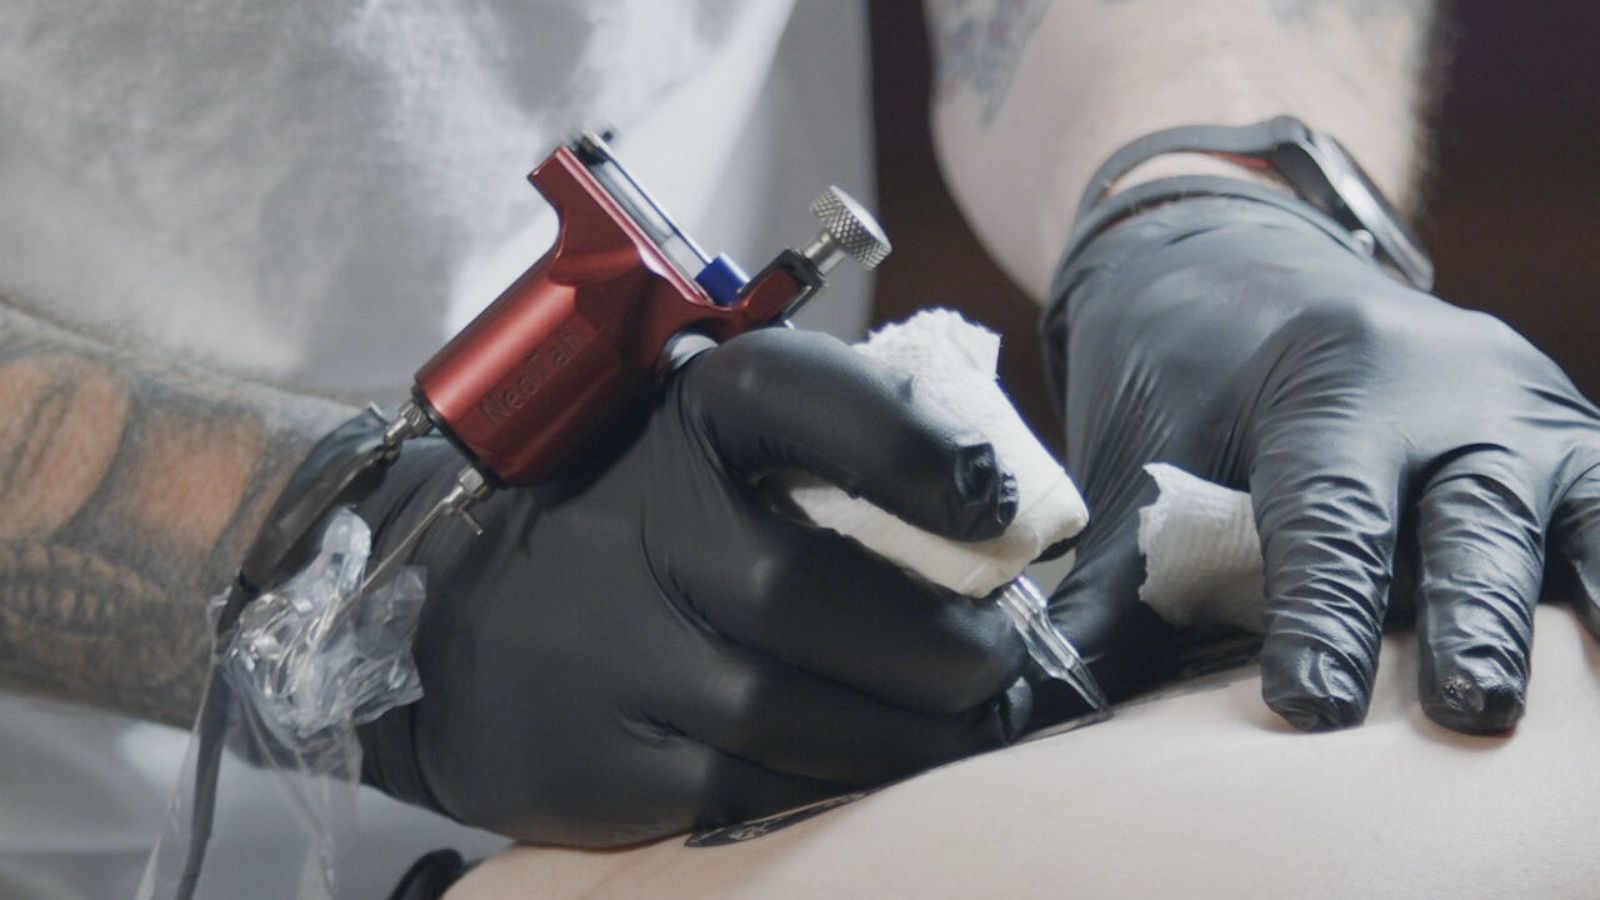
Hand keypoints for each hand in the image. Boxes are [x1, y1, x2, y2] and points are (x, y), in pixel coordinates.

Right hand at [355, 328, 1029, 844]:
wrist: (449, 607)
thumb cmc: (627, 510)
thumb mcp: (705, 434)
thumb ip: (831, 442)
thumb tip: (994, 500)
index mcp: (682, 418)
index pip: (799, 397)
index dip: (912, 446)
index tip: (989, 501)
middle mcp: (636, 528)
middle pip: (815, 598)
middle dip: (947, 647)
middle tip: (1000, 657)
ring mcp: (606, 653)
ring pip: (796, 719)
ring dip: (913, 734)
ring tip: (965, 721)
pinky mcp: (596, 762)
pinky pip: (749, 795)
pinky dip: (836, 787)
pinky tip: (874, 765)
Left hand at [1043, 194, 1599, 732]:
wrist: (1250, 259)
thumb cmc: (1187, 372)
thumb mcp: (1145, 459)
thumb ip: (1115, 591)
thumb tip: (1042, 702)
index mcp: (1329, 380)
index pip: (1327, 516)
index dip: (1321, 616)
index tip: (1312, 708)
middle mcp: (1448, 384)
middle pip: (1471, 516)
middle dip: (1473, 620)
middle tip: (1470, 712)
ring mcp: (1527, 406)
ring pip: (1574, 509)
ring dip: (1573, 603)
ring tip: (1570, 704)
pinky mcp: (1571, 433)